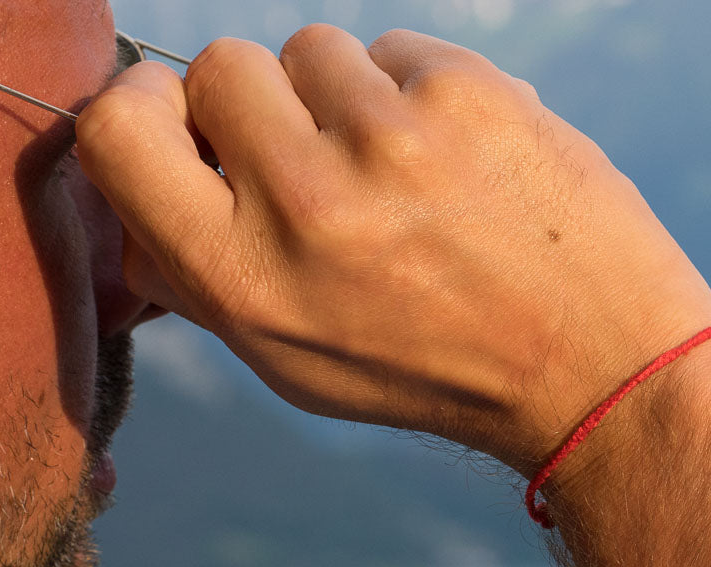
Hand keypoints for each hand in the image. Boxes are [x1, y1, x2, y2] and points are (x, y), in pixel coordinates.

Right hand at [77, 25, 710, 474]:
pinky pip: (397, 51)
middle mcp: (306, 205)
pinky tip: (459, 164)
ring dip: (342, 102)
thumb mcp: (301, 368)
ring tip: (405, 179)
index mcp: (247, 283)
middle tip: (319, 167)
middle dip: (258, 110)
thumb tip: (141, 211)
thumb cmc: (438, 372)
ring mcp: (390, 139)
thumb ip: (207, 286)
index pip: (119, 134)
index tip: (185, 128)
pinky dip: (416, 96)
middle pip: (218, 67)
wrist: (590, 366)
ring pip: (313, 50)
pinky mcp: (466, 93)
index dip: (144, 114)